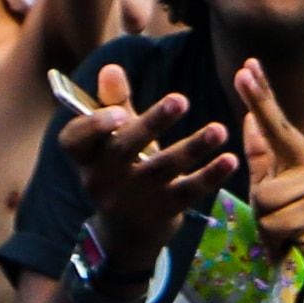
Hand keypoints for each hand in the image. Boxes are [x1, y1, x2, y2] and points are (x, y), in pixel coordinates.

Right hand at [59, 70, 232, 268]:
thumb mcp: (113, 140)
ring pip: (161, 170)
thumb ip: (114, 103)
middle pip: (123, 150)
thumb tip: (112, 68)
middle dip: (152, 124)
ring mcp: (131, 200)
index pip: (74, 140)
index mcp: (85, 157)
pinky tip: (230, 160)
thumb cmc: (121, 170)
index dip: (92, 126)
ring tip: (219, 129)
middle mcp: (101, 180)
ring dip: (192, 148)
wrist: (127, 234)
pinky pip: (186, 192)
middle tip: (181, 99)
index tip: (119, 111)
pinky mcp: (160, 214)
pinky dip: (209, 176)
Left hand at [230, 61, 303, 270]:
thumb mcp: (271, 189)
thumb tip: (249, 120)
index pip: (277, 123)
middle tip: (244, 69)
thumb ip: (263, 157)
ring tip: (281, 230)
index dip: (262, 96)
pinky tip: (289, 241)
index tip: (248, 66)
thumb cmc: (292, 227)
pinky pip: (271, 220)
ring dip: (264, 218)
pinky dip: (272, 236)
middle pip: (277, 135)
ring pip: (264, 194)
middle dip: (259, 101)